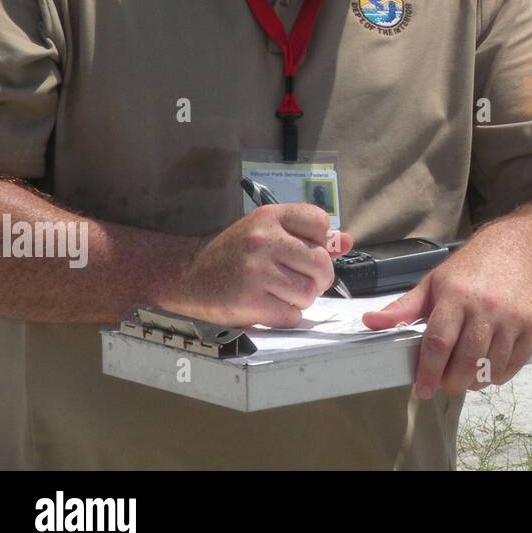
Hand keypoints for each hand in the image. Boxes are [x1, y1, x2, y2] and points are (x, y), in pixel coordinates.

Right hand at [169, 203, 353, 328]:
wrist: (186, 275)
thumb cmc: (234, 254)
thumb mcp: (267, 232)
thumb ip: (307, 236)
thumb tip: (345, 242)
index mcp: (270, 216)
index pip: (319, 221)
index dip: (321, 241)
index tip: (307, 251)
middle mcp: (264, 240)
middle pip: (321, 263)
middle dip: (319, 278)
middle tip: (303, 281)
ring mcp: (256, 271)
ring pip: (309, 292)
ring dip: (302, 299)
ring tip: (284, 294)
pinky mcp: (248, 301)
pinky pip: (291, 315)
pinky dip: (287, 316)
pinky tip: (271, 307)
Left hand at [362, 237, 531, 398]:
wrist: (524, 248)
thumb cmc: (474, 268)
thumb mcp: (435, 281)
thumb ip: (405, 307)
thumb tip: (371, 323)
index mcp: (456, 295)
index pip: (439, 341)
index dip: (428, 371)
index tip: (422, 389)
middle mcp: (486, 306)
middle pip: (466, 361)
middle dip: (452, 382)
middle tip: (445, 384)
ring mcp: (513, 317)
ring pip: (491, 367)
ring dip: (475, 381)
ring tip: (466, 377)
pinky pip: (515, 364)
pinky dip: (499, 375)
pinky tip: (489, 369)